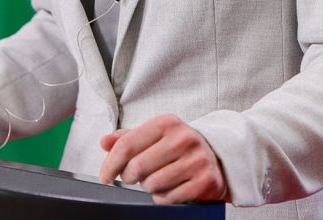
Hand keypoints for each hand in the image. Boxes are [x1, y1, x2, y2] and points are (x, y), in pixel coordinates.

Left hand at [98, 114, 227, 203]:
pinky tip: (170, 188)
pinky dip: (163, 198)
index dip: (111, 163)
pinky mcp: (205, 181)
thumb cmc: (178, 148)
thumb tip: (104, 141)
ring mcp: (196, 160)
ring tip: (157, 180)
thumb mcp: (155, 136)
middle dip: (130, 177)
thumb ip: (128, 138)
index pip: (127, 144)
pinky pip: (169, 198)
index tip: (105, 177)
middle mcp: (184, 138)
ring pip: (152, 184)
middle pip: (138, 167)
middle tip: (135, 177)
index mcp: (167, 123)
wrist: (217, 158)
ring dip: (149, 187)